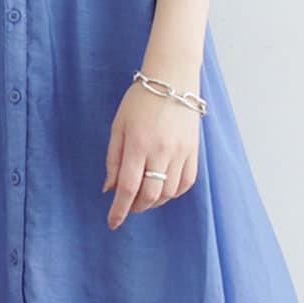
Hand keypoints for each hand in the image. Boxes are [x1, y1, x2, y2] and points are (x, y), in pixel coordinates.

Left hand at [102, 77, 200, 228]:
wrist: (173, 79)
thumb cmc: (140, 100)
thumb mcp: (118, 126)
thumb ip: (113, 159)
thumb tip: (110, 189)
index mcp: (138, 144)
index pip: (128, 187)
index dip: (119, 210)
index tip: (113, 223)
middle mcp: (161, 151)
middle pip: (150, 194)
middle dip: (137, 207)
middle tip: (129, 206)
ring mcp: (181, 152)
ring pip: (169, 192)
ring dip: (155, 201)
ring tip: (145, 196)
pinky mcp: (194, 151)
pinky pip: (186, 182)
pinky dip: (174, 192)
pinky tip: (164, 189)